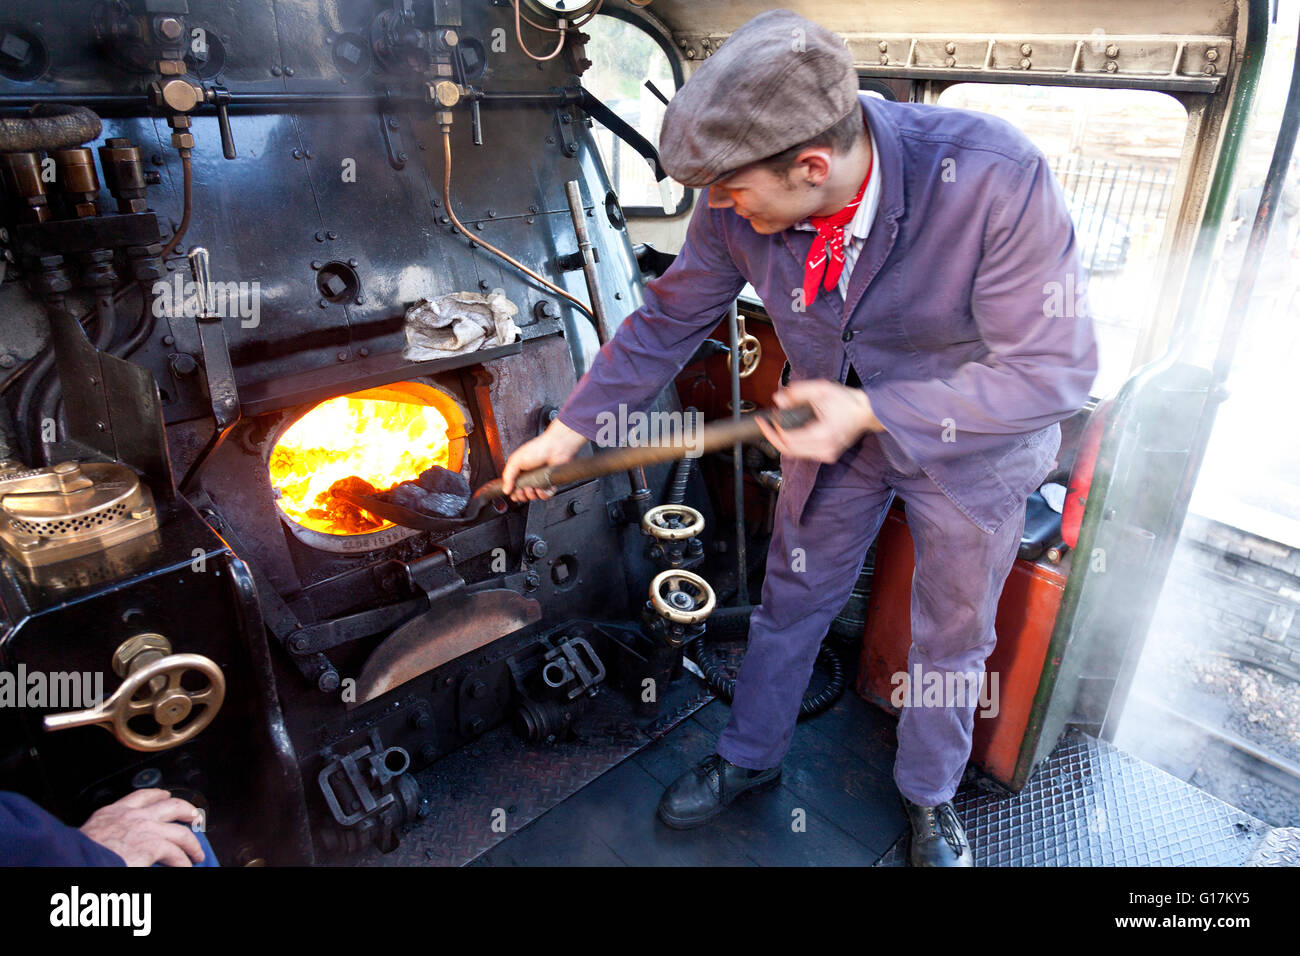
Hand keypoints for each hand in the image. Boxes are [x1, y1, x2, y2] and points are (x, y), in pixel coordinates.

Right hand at [80, 788, 205, 866]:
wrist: (72, 862)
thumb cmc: (76, 854)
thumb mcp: (92, 835)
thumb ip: (108, 833)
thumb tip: (118, 843)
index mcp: (113, 812)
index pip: (142, 796)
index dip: (158, 795)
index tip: (165, 796)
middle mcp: (132, 815)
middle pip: (170, 805)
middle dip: (186, 810)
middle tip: (193, 817)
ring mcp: (145, 828)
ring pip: (180, 831)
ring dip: (192, 844)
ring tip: (196, 854)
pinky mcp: (152, 845)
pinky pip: (177, 853)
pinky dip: (184, 862)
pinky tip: (186, 867)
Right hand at [501, 418, 587, 501]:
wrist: (555, 448)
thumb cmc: (537, 449)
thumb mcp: (516, 461)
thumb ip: (508, 476)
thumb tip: (505, 489)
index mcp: (520, 472)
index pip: (514, 488)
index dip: (514, 493)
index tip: (514, 492)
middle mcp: (529, 477)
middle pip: (523, 495)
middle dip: (522, 495)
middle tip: (523, 489)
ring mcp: (539, 481)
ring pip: (535, 497)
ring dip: (532, 495)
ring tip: (532, 487)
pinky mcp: (550, 483)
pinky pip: (546, 495)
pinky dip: (544, 494)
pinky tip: (541, 488)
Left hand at [757, 379, 882, 463]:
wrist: (867, 412)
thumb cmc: (847, 400)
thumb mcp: (821, 389)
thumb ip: (798, 393)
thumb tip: (777, 399)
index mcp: (823, 434)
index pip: (788, 440)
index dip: (772, 431)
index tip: (764, 420)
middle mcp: (825, 449)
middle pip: (788, 450)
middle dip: (773, 437)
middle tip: (764, 424)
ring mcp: (827, 455)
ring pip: (795, 453)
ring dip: (783, 441)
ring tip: (776, 425)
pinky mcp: (828, 456)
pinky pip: (804, 453)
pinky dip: (794, 443)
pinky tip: (791, 431)